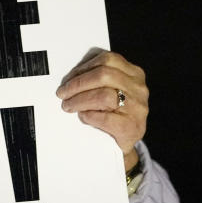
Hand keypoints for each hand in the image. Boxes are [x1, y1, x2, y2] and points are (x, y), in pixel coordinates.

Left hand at [56, 49, 148, 171]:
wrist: (125, 142)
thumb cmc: (115, 113)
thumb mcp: (113, 89)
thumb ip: (99, 79)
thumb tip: (72, 76)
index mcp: (134, 74)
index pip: (108, 60)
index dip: (84, 67)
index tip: (68, 77)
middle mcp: (138, 88)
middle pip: (104, 75)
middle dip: (78, 83)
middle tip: (63, 93)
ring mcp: (137, 108)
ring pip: (104, 95)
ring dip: (80, 100)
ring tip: (68, 105)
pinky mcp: (131, 127)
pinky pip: (105, 118)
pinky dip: (89, 116)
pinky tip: (83, 116)